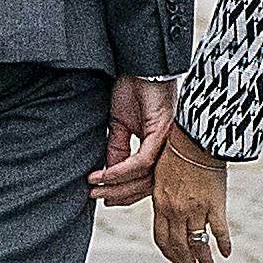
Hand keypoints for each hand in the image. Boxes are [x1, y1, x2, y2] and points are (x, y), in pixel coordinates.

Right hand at [91, 73, 177, 205]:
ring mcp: (166, 142)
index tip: (105, 198)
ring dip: (117, 185)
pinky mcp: (161, 132)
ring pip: (144, 177)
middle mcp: (166, 148)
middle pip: (147, 184)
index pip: (146, 179)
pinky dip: (120, 170)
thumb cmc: (133, 88)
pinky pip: (141, 161)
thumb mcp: (120, 124)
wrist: (139, 64)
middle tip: (97, 197)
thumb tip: (108, 174)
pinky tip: (104, 175)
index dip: (125, 192)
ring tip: (96, 187)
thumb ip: (117, 149)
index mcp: (159, 146)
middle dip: (120, 194)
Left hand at [148, 133, 229, 262]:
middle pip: (179, 246)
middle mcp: (176, 211)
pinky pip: (219, 230)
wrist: (195, 138)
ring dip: (204, 261)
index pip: (162, 238)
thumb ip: (164, 197)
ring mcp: (196, 209)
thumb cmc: (177, 151)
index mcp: (161, 204)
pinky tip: (226, 253)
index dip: (170, 254)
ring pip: (198, 244)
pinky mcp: (215, 204)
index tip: (177, 262)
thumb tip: (166, 210)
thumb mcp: (161, 176)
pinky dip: (223, 243)